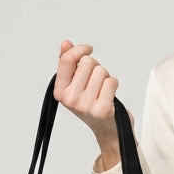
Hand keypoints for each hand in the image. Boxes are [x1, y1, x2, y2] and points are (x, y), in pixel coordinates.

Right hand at [54, 40, 127, 164]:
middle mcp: (70, 99)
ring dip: (106, 76)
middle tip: (97, 80)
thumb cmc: (92, 103)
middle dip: (95, 66)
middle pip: (87, 62)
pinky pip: (111, 82)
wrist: (108, 129)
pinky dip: (114, 84)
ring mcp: (86, 106)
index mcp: (60, 92)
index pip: (67, 60)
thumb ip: (69, 63)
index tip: (88, 49)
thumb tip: (66, 44)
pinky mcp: (102, 110)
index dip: (80, 49)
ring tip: (103, 89)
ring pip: (101, 71)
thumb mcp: (75, 84)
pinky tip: (110, 94)